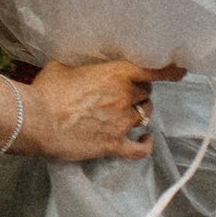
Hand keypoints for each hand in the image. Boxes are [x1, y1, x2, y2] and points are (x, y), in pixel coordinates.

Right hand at [26, 58, 173, 163]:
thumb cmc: (46, 91)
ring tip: (129, 113)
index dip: (168, 71)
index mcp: (115, 73)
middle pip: (145, 94)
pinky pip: (139, 148)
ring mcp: (121, 122)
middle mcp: (124, 96)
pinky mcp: (113, 144)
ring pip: (144, 115)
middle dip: (138, 93)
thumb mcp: (62, 67)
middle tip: (125, 94)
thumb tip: (78, 72)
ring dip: (139, 113)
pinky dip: (146, 144)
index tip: (179, 70)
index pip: (151, 71)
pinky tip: (146, 140)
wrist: (36, 120)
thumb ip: (80, 68)